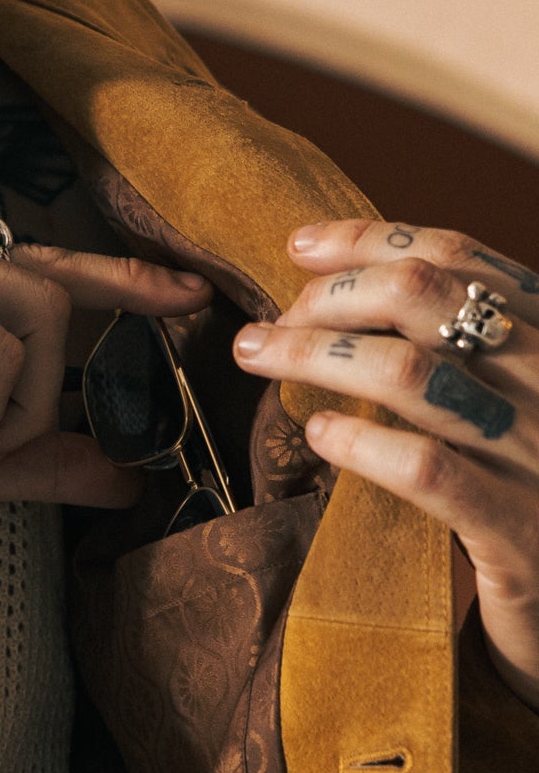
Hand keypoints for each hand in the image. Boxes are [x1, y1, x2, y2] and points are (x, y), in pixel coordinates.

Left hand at [232, 219, 538, 710]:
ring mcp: (535, 456)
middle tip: (270, 323)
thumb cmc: (526, 493)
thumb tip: (338, 301)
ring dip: (316, 355)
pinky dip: (361, 443)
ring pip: (411, 373)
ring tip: (260, 358)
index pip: (455, 258)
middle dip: (328, 296)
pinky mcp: (515, 532)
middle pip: (423, 297)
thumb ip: (450, 353)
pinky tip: (319, 435)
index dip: (368, 240)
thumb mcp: (504, 405)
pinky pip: (428, 471)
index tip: (300, 245)